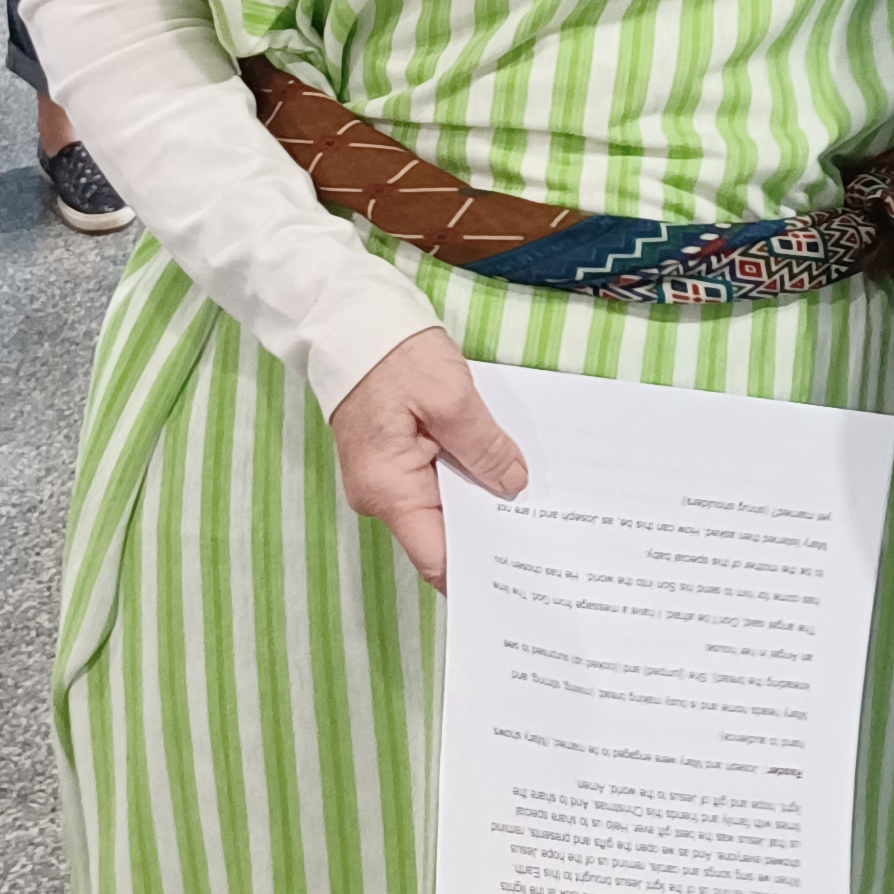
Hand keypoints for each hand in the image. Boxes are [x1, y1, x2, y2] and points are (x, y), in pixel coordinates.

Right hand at [328, 327, 526, 591]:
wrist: (349, 317)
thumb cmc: (393, 355)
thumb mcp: (451, 398)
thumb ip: (484, 447)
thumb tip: (512, 486)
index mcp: (389, 489)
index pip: (437, 557)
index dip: (479, 571)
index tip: (521, 576)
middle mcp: (381, 494)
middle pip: (442, 534)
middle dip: (489, 535)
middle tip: (544, 539)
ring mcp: (385, 476)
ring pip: (442, 506)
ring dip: (481, 503)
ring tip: (533, 509)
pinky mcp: (392, 456)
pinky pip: (434, 481)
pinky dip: (466, 480)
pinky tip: (501, 474)